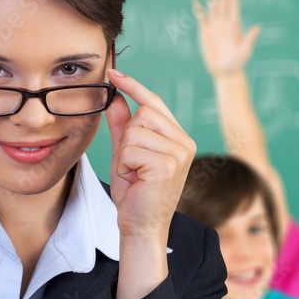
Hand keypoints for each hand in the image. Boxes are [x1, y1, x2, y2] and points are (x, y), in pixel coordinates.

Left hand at [104, 69, 196, 242]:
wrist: (140, 226)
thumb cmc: (135, 193)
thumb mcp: (126, 153)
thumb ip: (122, 126)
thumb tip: (115, 98)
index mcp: (179, 138)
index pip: (155, 103)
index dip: (134, 87)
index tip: (113, 73)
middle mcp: (184, 143)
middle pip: (143, 114)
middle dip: (128, 137)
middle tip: (132, 164)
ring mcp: (178, 153)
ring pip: (135, 132)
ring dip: (125, 154)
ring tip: (135, 174)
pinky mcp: (167, 165)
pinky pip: (131, 149)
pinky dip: (125, 165)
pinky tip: (136, 180)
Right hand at [193, 0, 260, 77]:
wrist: (224, 72)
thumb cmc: (238, 63)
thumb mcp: (245, 50)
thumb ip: (250, 38)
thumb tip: (259, 27)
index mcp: (234, 26)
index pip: (234, 8)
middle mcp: (224, 24)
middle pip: (223, 4)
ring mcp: (214, 28)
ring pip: (213, 8)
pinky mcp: (205, 33)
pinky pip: (201, 18)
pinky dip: (199, 9)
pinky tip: (196, 0)